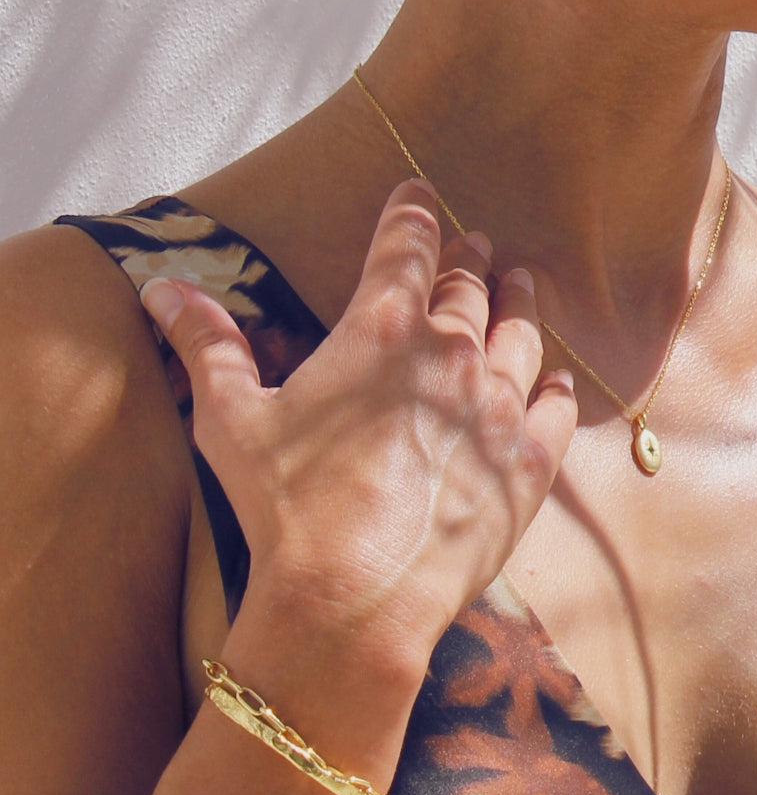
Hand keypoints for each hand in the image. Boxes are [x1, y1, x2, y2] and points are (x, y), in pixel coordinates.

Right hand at [140, 180, 576, 680]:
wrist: (354, 600)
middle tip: (475, 247)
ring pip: (521, 336)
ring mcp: (499, 410)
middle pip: (468, 289)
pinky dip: (556, 386)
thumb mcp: (231, 418)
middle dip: (468, 260)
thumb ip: (208, 344)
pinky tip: (556, 378)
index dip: (412, 213)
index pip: (405, 247)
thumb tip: (162, 289)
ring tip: (523, 286)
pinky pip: (556, 408)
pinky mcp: (529, 465)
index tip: (419, 194)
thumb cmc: (287, 508)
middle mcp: (452, 355)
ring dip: (520, 304)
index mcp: (381, 329)